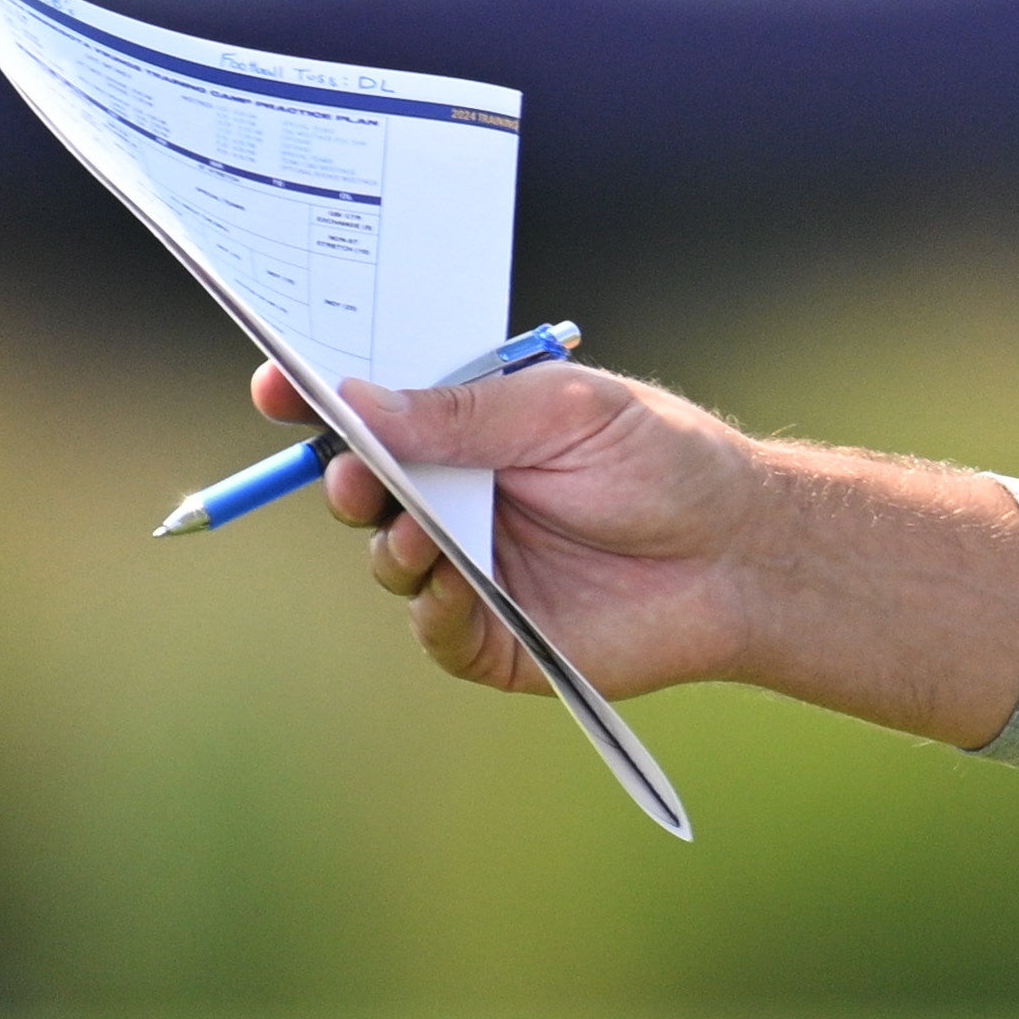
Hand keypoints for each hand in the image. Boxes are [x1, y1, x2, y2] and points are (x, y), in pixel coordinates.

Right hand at [270, 357, 1018, 743]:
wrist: (743, 552)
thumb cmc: (667, 465)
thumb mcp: (567, 412)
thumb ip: (463, 410)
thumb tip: (352, 398)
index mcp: (465, 428)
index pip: (367, 412)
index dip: (312, 398)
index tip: (274, 384)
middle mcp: (453, 495)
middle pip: (360, 486)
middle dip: (344, 474)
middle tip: (349, 466)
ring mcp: (468, 565)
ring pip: (388, 557)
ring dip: (391, 540)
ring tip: (417, 525)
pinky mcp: (492, 634)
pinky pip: (435, 625)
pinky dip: (434, 603)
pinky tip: (455, 580)